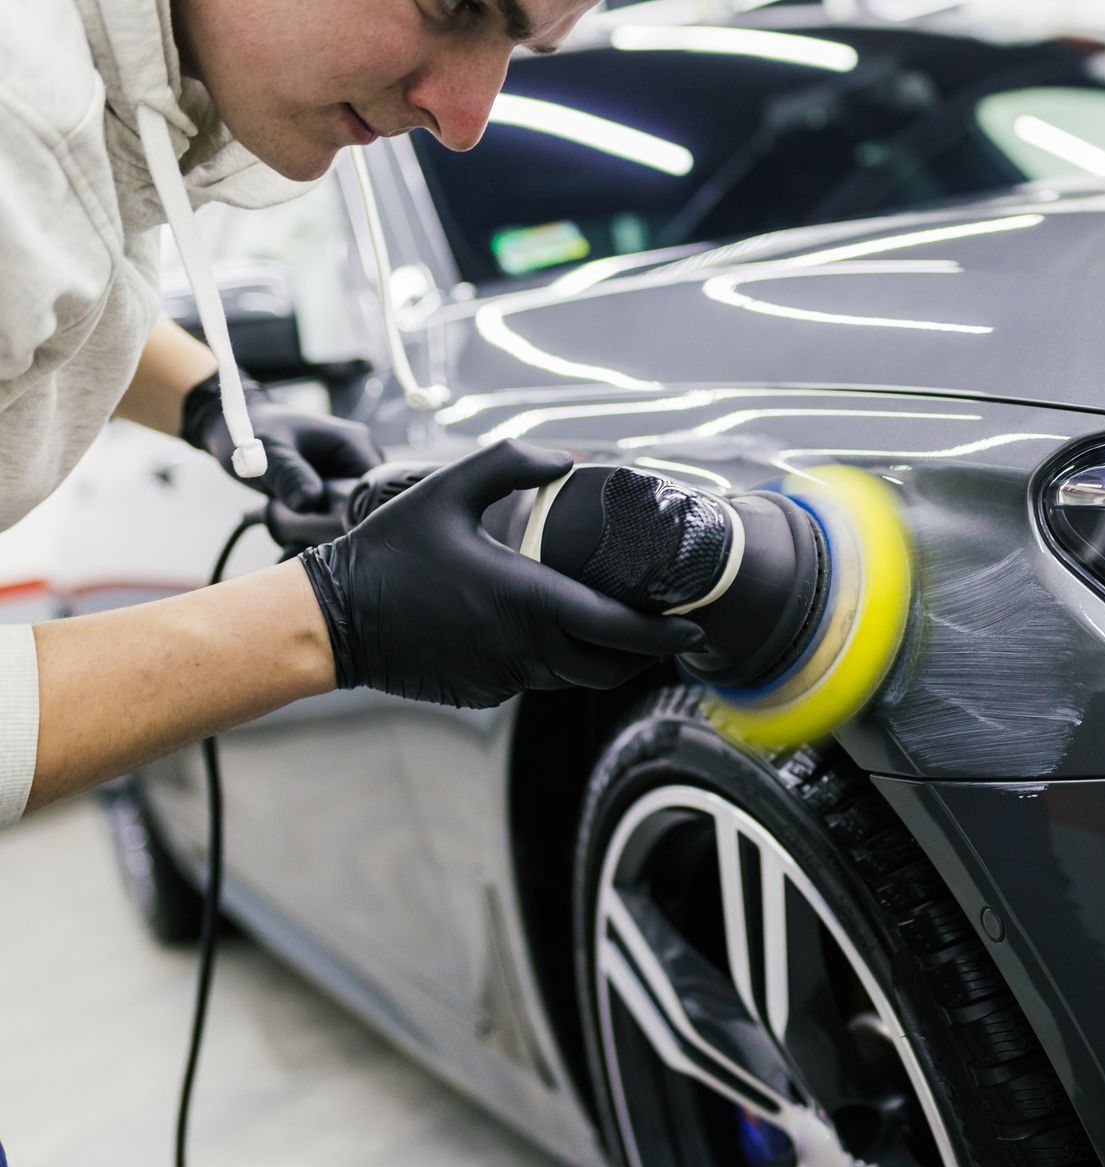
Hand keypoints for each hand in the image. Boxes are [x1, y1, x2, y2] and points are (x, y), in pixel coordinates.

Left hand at [180, 373, 382, 511]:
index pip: (377, 488)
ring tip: (303, 525)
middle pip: (370, 503)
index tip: (330, 524)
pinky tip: (303, 526)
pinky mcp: (336, 485)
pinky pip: (340, 511)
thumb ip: (289, 475)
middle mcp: (360, 458)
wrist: (233, 427)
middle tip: (311, 527)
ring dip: (332, 524)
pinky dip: (323, 523)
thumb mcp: (266, 453)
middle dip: (344, 521)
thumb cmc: (249, 430)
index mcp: (356, 445)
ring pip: (355, 512)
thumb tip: (310, 502)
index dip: (360, 511)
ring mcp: (348, 472)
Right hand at [297, 441, 704, 708]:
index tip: (696, 627)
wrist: (331, 620)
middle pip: (610, 667)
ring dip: (600, 657)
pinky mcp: (484, 693)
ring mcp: (504, 678)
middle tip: (668, 631)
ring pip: (573, 677)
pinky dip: (554, 661)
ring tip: (618, 627)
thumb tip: (567, 458)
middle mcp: (524, 649)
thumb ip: (510, 465)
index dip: (665, 634)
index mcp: (527, 600)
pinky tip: (549, 632)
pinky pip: (535, 680)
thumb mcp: (446, 490)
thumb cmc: (389, 552)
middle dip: (645, 654)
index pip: (619, 630)